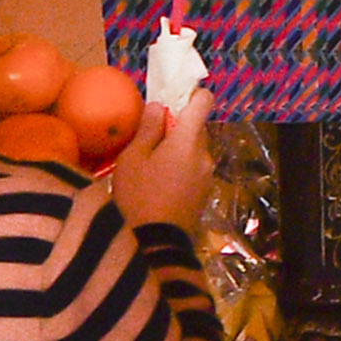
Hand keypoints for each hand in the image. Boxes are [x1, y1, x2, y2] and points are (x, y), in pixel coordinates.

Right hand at [105, 88, 213, 232]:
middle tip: (148, 141)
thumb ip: (148, 129)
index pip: (204, 101)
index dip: (190, 95)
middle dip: (176, 128)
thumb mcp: (132, 159)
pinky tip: (159, 184)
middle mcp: (205, 154)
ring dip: (177, 150)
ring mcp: (207, 176)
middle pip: (196, 127)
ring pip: (194, 149)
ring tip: (150, 166)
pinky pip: (194, 169)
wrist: (155, 245)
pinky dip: (180, 168)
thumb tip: (159, 105)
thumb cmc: (138, 196)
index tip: (170, 101)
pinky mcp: (204, 194)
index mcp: (189, 140)